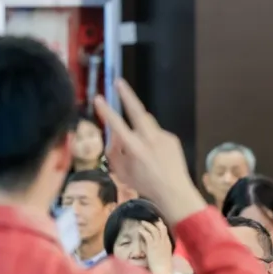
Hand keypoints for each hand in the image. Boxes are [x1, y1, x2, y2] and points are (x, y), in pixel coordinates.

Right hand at [93, 81, 204, 224]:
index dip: (106, 111)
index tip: (98, 98)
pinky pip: (157, 133)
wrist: (174, 191)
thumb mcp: (122, 173)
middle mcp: (149, 139)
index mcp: (135, 148)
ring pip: (147, 123)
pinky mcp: (171, 138)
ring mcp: (162, 137)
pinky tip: (155, 154)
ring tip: (139, 143)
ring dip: (140, 125)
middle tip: (119, 82)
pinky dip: (152, 139)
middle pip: (137, 111)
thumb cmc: (145, 185)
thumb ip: (114, 153)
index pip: (117, 125)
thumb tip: (113, 137)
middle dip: (127, 95)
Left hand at [140, 220, 174, 273]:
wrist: (163, 271)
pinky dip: (143, 231)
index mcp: (168, 244)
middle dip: (156, 222)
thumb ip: (161, 249)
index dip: (161, 225)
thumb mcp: (165, 256)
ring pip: (154, 230)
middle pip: (161, 228)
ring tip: (142, 222)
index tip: (157, 222)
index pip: (165, 231)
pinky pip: (148, 236)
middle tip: (150, 219)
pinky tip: (140, 230)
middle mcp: (164, 242)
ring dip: (148, 225)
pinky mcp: (152, 246)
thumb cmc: (164, 267)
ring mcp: (158, 243)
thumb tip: (155, 247)